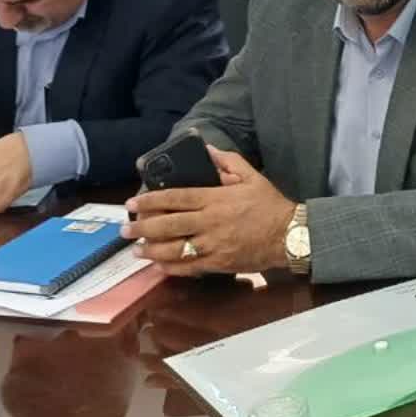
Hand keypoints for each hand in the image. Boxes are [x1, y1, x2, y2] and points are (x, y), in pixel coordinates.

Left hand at [127, 146, 294, 276]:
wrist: (290, 235)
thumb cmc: (269, 204)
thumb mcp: (251, 175)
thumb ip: (227, 161)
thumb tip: (207, 149)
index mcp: (215, 198)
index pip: (176, 198)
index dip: (151, 200)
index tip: (133, 202)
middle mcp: (210, 222)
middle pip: (168, 225)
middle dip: (143, 227)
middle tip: (125, 229)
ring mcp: (213, 245)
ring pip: (174, 249)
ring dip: (151, 250)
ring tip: (136, 249)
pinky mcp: (219, 263)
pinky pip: (189, 267)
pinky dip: (171, 267)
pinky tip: (158, 265)